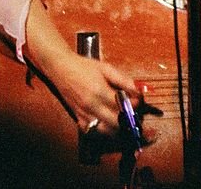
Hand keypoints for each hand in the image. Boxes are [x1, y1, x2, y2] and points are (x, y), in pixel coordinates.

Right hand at [23, 0, 139, 136]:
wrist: (61, 69)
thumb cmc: (84, 67)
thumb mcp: (106, 68)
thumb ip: (124, 80)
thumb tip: (139, 90)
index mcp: (99, 91)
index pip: (124, 106)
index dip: (135, 105)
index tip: (138, 101)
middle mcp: (91, 106)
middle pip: (117, 123)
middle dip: (130, 120)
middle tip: (135, 114)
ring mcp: (84, 115)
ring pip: (107, 132)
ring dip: (119, 129)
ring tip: (125, 121)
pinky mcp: (79, 120)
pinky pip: (95, 132)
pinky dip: (105, 131)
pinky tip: (110, 124)